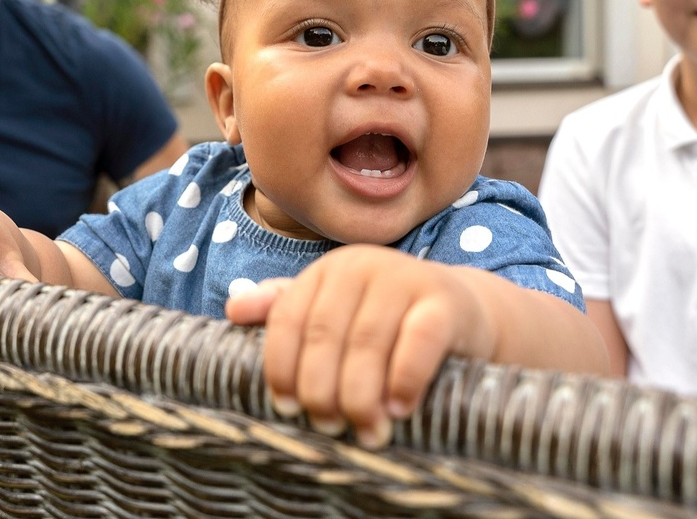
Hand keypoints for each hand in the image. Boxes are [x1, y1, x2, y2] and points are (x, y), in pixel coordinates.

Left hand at [225, 246, 493, 449]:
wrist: (464, 314)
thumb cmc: (388, 322)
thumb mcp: (336, 312)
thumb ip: (286, 309)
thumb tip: (233, 310)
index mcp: (327, 271)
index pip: (288, 319)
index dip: (281, 367)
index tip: (287, 408)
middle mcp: (361, 265)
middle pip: (325, 336)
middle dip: (322, 390)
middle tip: (329, 427)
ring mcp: (405, 278)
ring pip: (367, 344)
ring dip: (362, 397)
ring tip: (365, 431)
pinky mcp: (444, 300)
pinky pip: (416, 343)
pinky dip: (404, 381)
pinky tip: (398, 409)